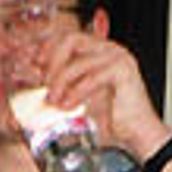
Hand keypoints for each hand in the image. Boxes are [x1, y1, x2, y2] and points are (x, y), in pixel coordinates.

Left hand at [42, 30, 166, 162]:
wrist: (136, 134)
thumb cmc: (111, 120)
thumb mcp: (79, 99)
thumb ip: (63, 87)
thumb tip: (37, 86)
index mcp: (100, 51)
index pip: (69, 38)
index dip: (49, 48)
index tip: (35, 64)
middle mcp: (109, 49)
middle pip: (71, 40)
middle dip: (52, 61)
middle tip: (45, 82)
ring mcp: (117, 57)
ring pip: (78, 61)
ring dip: (61, 81)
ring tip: (54, 99)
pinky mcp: (122, 71)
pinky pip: (91, 77)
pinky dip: (76, 92)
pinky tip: (68, 105)